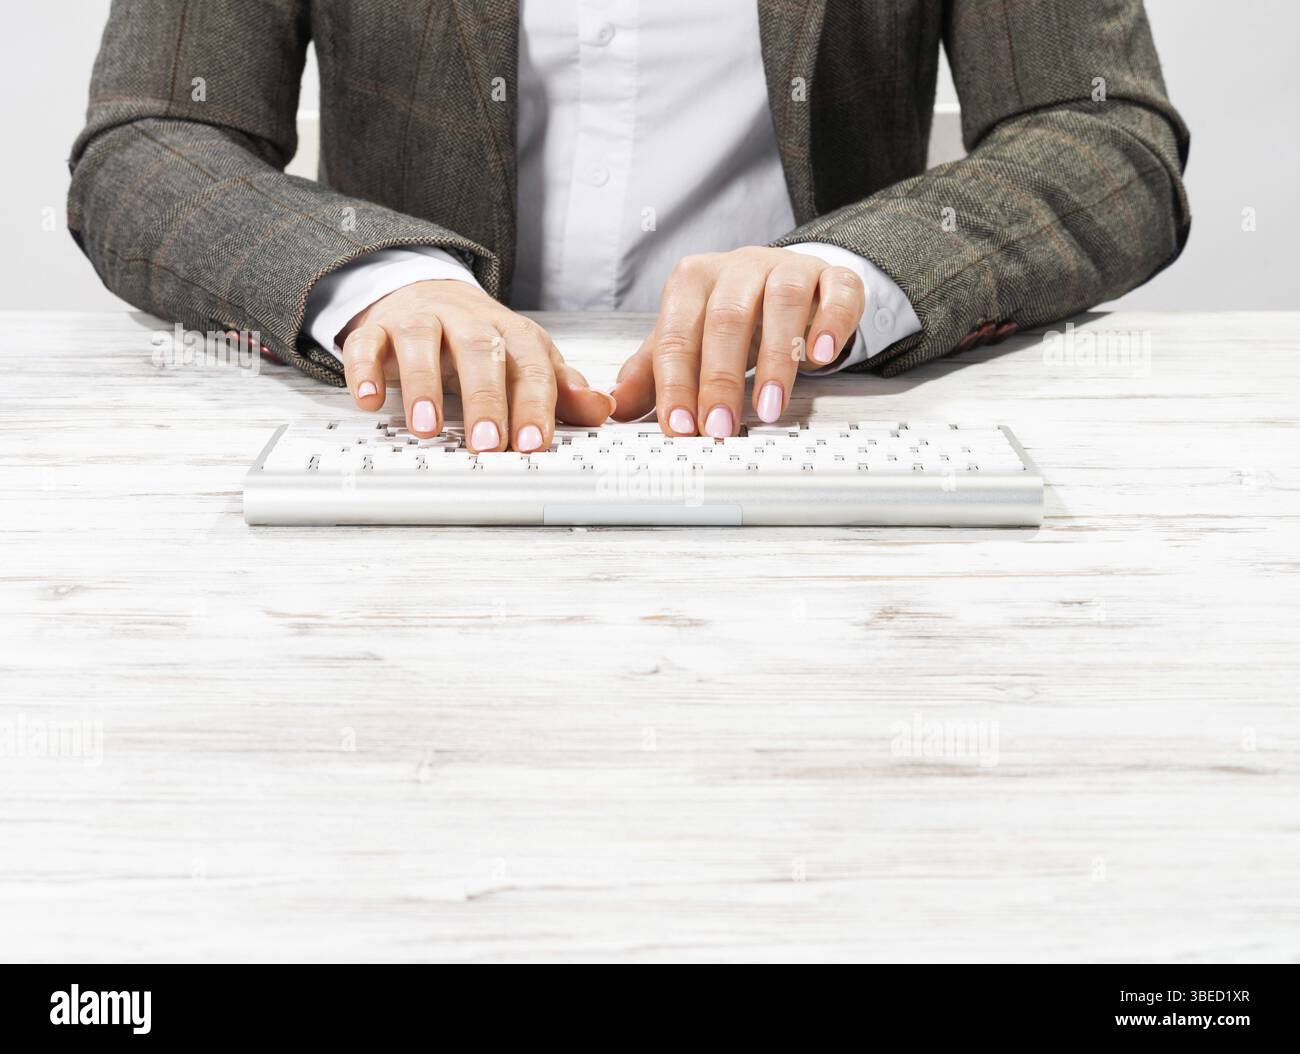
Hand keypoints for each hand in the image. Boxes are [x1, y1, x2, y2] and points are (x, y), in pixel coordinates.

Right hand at [339, 280, 614, 450]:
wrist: (428, 293)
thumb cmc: (483, 340)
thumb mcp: (527, 362)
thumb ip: (562, 390)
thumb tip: (602, 410)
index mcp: (512, 334)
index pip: (530, 367)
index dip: (534, 405)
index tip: (533, 444)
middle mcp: (468, 322)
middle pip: (480, 352)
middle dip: (484, 399)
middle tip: (486, 443)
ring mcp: (421, 321)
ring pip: (422, 342)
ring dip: (424, 385)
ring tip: (428, 428)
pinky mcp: (379, 327)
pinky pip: (368, 343)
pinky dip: (365, 369)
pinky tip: (369, 399)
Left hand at [609, 247, 864, 434]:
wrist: (790, 283)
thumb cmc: (734, 318)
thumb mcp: (688, 341)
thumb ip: (651, 373)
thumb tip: (614, 407)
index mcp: (693, 281)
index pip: (678, 335)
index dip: (676, 384)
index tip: (680, 427)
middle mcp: (739, 268)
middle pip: (725, 319)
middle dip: (721, 379)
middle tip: (720, 427)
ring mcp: (788, 268)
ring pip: (781, 303)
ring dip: (776, 360)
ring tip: (768, 408)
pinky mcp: (832, 277)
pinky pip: (836, 293)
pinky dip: (830, 323)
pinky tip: (821, 357)